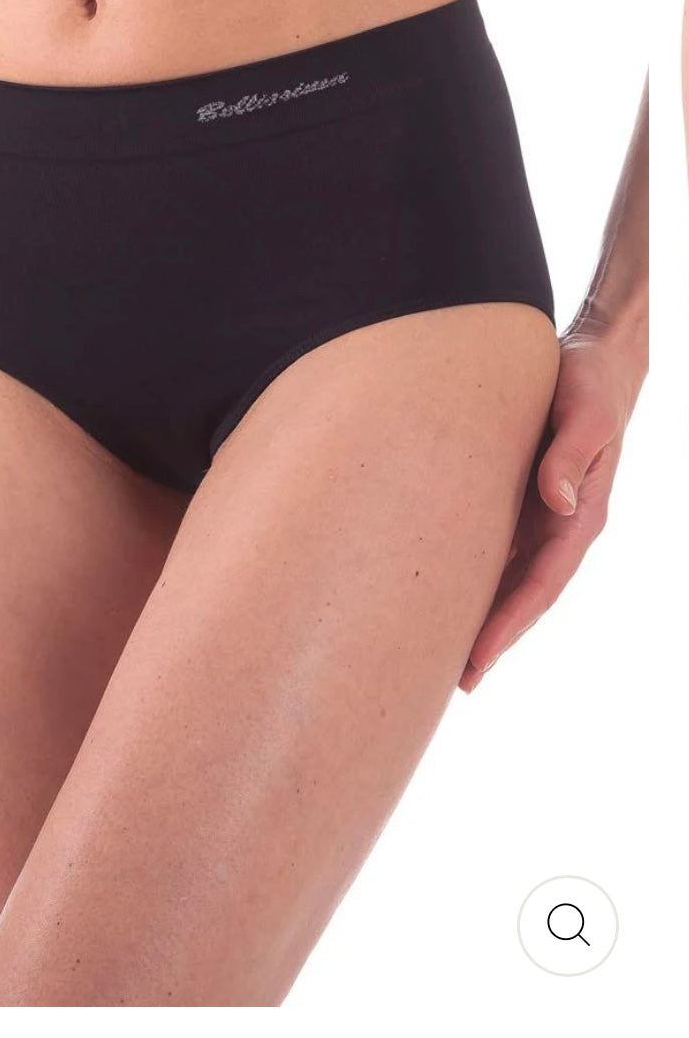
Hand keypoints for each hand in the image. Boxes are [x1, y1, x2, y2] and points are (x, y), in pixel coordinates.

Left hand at [459, 313, 645, 692]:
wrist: (593, 357)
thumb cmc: (590, 382)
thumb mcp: (585, 413)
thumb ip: (572, 455)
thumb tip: (559, 501)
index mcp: (581, 514)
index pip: (542, 583)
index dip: (511, 621)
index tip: (480, 655)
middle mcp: (559, 523)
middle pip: (523, 593)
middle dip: (494, 637)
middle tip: (457, 680)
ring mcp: (540, 514)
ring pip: (508, 576)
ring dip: (482, 615)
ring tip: (446, 657)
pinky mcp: (520, 496)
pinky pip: (496, 546)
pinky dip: (475, 576)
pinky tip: (445, 595)